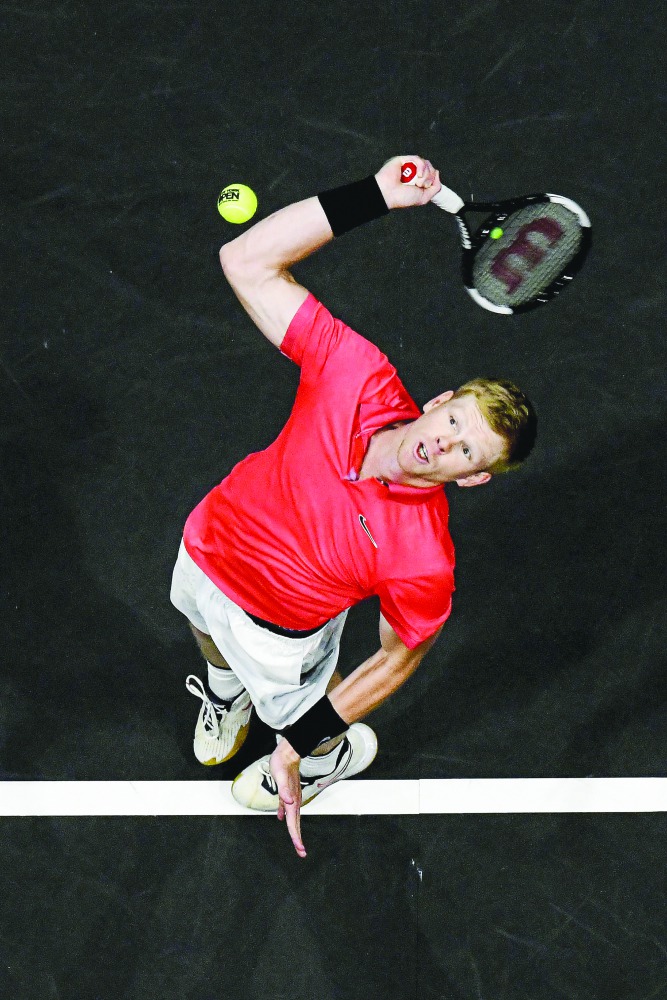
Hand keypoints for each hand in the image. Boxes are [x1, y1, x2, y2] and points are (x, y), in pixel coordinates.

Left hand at [269, 737, 306, 857]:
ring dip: (293, 829)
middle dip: (298, 839)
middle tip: (301, 853)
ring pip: (292, 817)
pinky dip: (285, 815)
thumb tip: (289, 802)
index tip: (300, 849)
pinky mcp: (287, 792)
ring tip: (296, 841)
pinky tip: (280, 817)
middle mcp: (293, 801)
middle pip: (295, 824)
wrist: (288, 753)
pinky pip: (286, 808)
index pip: (293, 823)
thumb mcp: (280, 776)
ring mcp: (291, 797)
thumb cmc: (282, 764)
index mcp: (292, 801)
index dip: (296, 837)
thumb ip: (284, 790)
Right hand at [375, 155, 440, 209]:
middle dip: (429, 177)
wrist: (388, 194)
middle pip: (430, 168)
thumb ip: (435, 188)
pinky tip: (417, 174)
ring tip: (417, 182)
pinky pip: (418, 159)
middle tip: (421, 185)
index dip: (433, 179)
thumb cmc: (402, 198)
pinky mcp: (403, 159)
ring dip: (425, 173)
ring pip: (426, 163)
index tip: (426, 187)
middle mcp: (413, 173)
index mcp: (417, 182)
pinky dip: (420, 166)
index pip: (432, 174)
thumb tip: (438, 174)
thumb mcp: (423, 197)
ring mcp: (408, 166)